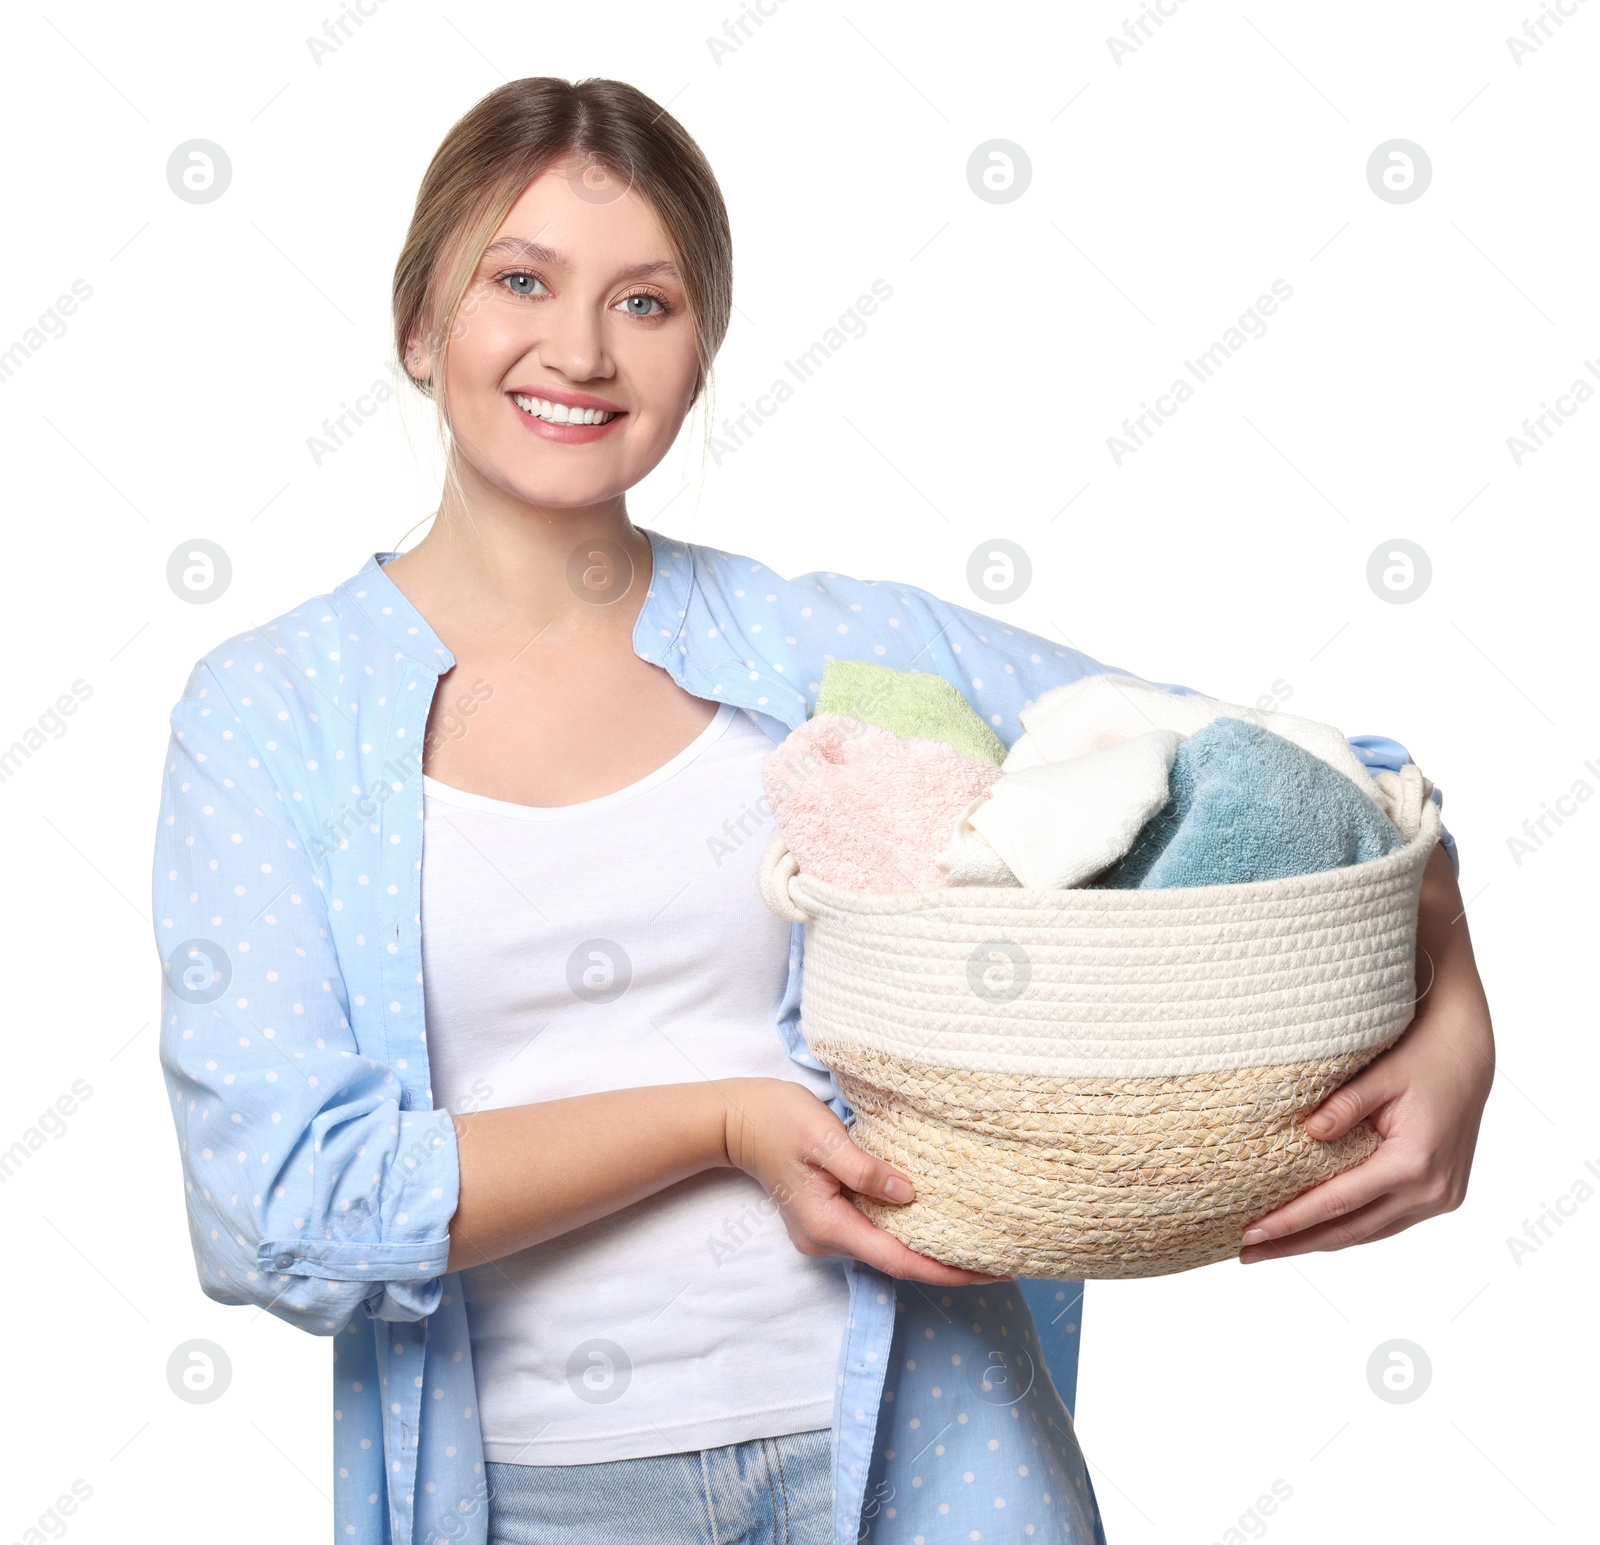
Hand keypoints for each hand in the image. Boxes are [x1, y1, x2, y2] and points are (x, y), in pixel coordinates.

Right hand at [720, 1076, 1003, 1285]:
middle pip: (896, 1262)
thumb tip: (910, 1195)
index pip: (899, 1260)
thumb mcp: (823, 1137)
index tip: (991, 1274)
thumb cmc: (778, 1120)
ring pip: (887, 1249)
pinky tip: (935, 1221)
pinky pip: (875, 1233)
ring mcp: (825, 1232)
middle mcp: (827, 1240)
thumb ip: (864, 1169)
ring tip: (977, 1244)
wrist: (736, 1119)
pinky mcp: (827, 1217)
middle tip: (999, 1261)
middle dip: (947, 1265)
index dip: (947, 1271)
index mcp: (829, 1225)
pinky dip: (908, 1232)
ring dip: (929, 1249)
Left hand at [1239, 844, 1494, 1262]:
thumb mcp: (1380, 1073)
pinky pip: (1385, 1222)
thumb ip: (1344, 1105)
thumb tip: (1306, 1134)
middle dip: (1296, 1244)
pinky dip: (1348, 1229)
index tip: (1251, 1233)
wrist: (1469, 1051)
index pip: (1338, 1202)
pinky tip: (1314, 1232)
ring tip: (1271, 1249)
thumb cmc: (1421, 1054)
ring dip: (1320, 1242)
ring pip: (1369, 1233)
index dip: (1292, 1220)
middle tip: (1246, 1254)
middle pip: (1351, 1230)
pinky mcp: (1441, 1195)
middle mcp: (1432, 1190)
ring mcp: (1440, 1197)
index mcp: (1415, 1162)